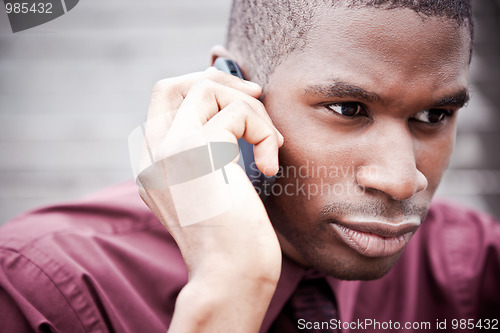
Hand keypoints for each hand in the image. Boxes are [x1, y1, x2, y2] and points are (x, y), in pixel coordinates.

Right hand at [136, 67, 283, 331]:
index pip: (163, 103)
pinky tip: (268, 167)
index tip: (242, 99)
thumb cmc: (231, 242)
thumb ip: (209, 155)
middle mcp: (153, 154)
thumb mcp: (212, 192)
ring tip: (270, 145)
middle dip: (220, 82)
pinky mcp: (196, 150)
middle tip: (256, 96)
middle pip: (173, 85)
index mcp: (153, 165)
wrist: (229, 276)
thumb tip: (234, 114)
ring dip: (250, 110)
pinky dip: (263, 132)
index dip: (202, 89)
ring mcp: (170, 150)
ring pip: (205, 89)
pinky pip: (237, 113)